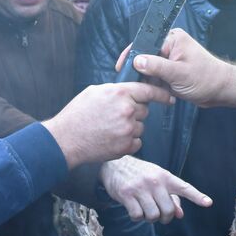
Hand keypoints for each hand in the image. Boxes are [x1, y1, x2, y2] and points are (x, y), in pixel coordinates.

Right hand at [43, 82, 171, 167]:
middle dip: (134, 113)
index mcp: (121, 93)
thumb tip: (129, 89)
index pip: (149, 90)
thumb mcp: (95, 92)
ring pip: (140, 127)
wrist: (66, 139)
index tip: (168, 98)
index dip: (161, 94)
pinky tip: (112, 139)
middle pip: (144, 110)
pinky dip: (128, 142)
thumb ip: (116, 90)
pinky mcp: (126, 146)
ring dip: (130, 128)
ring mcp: (128, 129)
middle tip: (115, 116)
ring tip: (110, 128)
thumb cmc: (78, 114)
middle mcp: (127, 110)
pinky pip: (136, 142)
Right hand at [99, 155, 210, 222]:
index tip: (208, 203)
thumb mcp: (158, 180)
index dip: (197, 196)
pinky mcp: (126, 195)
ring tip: (146, 212)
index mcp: (165, 177)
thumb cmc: (140, 174)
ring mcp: (140, 188)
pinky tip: (135, 210)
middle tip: (160, 215)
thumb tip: (180, 215)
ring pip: (153, 215)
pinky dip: (137, 218)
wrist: (115, 165)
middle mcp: (154, 182)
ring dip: (151, 219)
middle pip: (168, 210)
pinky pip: (137, 216)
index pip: (184, 187)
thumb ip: (171, 197)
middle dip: (165, 217)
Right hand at [129, 28, 234, 106]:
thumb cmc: (206, 79)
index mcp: (172, 39)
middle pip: (144, 55)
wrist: (221, 91)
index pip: (145, 43)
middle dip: (137, 70)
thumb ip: (157, 67)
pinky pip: (154, 76)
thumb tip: (136, 61)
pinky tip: (150, 93)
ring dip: (144, 80)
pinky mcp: (169, 71)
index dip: (132, 55)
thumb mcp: (179, 74)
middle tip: (128, 83)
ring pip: (147, 68)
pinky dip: (151, 85)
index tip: (121, 68)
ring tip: (139, 90)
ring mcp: (169, 59)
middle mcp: (169, 46)